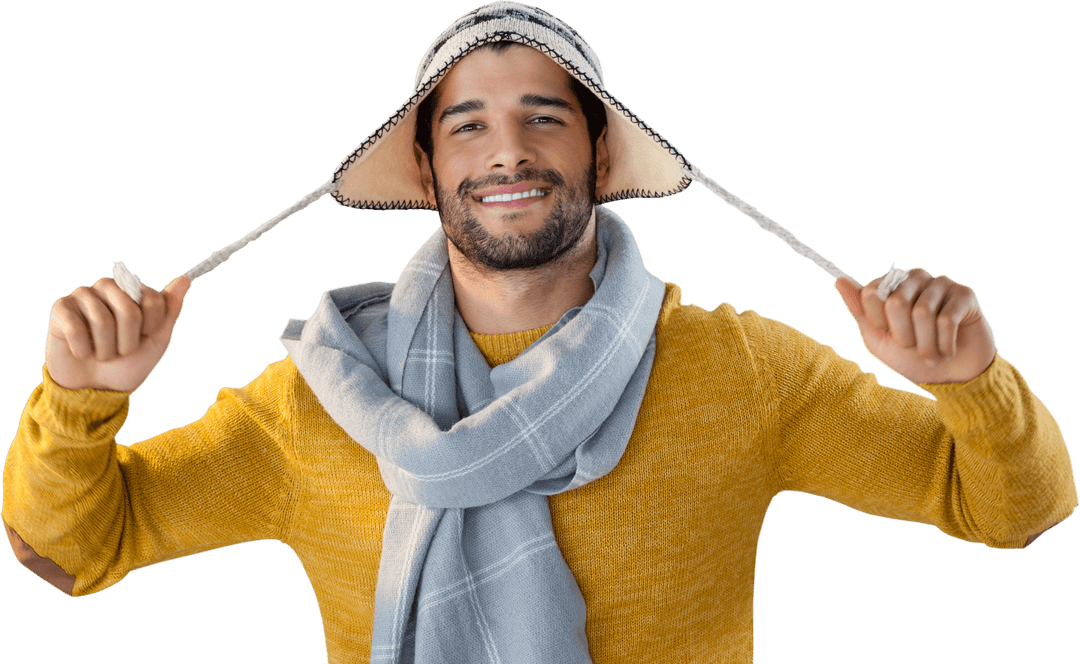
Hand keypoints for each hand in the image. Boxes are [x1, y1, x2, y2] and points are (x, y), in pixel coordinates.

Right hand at [45, 275, 190, 391]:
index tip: (144, 339)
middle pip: (129, 310)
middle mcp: (109, 286)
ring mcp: (83, 294)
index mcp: (134, 291)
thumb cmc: (128, 363)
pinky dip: (84, 350)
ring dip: (106, 350)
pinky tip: (82, 352)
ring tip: (102, 354)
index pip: (153, 299)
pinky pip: (76, 329)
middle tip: (121, 352)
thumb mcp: (157, 340)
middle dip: (128, 342)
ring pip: (102, 321)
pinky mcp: (60, 307)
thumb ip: (170, 309)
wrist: (96, 387)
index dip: (152, 328)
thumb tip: (185, 279)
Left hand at [834, 268, 995, 383]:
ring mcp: (941, 283)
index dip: (878, 323)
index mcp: (890, 285)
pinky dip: (944, 344)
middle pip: (896, 302)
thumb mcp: (877, 338)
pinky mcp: (965, 294)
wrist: (949, 377)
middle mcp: (915, 278)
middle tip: (913, 347)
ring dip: (925, 345)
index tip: (890, 336)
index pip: (871, 294)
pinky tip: (948, 350)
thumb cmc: (910, 356)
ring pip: (922, 313)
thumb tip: (839, 280)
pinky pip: (946, 320)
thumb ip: (859, 310)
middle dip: (903, 336)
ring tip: (931, 354)